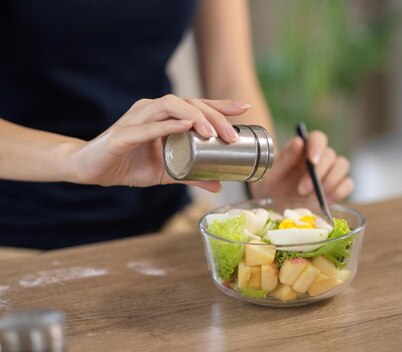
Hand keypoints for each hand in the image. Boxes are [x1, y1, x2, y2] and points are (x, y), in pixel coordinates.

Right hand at [68, 94, 249, 191]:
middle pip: (189, 103)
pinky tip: (184, 126)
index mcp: (165, 117)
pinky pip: (147, 127)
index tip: (244, 109)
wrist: (91, 170)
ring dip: (193, 116)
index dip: (221, 105)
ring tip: (210, 130)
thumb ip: (192, 176)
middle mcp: (152, 111)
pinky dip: (166, 125)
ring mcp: (137, 120)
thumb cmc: (128, 164)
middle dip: (213, 115)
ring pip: (169, 107)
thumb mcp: (166, 172)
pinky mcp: (122, 135)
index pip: (197, 106)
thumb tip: (219, 185)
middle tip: (232, 133)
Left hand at [249, 130, 352, 200]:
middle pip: (331, 154)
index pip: (318, 138)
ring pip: (342, 166)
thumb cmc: (273, 186)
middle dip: (318, 173)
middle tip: (302, 190)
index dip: (317, 146)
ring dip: (330, 182)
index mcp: (304, 148)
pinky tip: (325, 201)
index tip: (311, 161)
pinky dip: (339, 192)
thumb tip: (299, 141)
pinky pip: (347, 184)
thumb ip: (285, 158)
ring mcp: (331, 171)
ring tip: (312, 198)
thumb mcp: (273, 174)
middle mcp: (320, 157)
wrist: (276, 206)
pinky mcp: (337, 187)